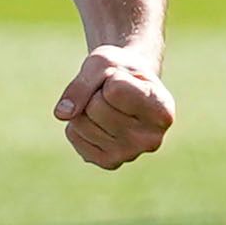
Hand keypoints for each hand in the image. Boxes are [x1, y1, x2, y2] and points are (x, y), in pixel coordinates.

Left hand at [55, 45, 174, 169]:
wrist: (129, 85)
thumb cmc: (122, 70)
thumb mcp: (104, 61)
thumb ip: (82, 83)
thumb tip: (62, 115)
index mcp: (163, 111)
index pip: (114, 90)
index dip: (112, 76)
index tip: (127, 78)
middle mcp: (152, 139)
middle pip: (95, 107)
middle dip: (96, 92)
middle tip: (113, 93)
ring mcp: (130, 155)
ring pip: (81, 121)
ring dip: (86, 106)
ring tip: (108, 105)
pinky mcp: (108, 162)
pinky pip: (74, 135)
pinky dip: (78, 122)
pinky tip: (100, 121)